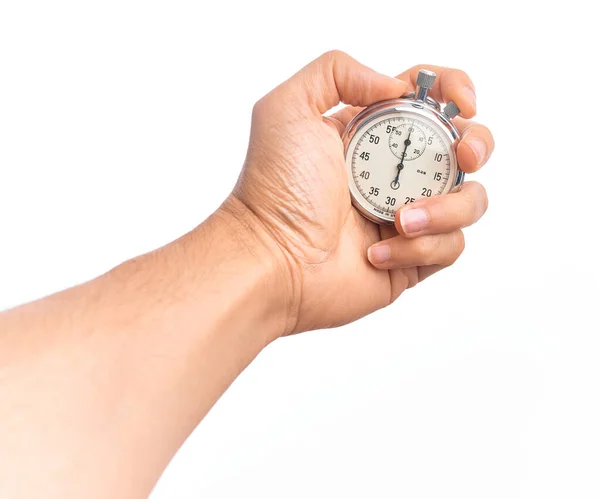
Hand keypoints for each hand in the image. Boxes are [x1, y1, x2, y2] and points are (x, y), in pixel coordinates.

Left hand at [228, 51, 493, 335]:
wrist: (272, 260)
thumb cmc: (275, 190)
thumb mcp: (288, 108)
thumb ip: (337, 71)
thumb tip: (396, 85)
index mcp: (372, 137)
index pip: (429, 102)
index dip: (455, 93)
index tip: (462, 104)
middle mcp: (393, 174)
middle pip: (465, 148)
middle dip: (477, 145)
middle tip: (462, 155)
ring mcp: (406, 217)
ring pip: (469, 201)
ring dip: (444, 209)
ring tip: (400, 220)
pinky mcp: (411, 259)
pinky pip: (449, 247)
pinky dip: (418, 248)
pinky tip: (376, 252)